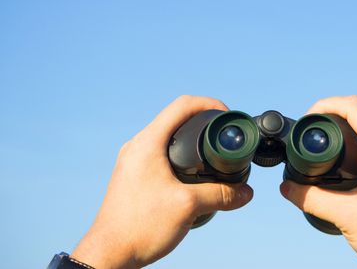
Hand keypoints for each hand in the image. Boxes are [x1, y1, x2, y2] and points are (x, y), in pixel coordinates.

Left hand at [72, 95, 253, 268]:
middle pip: (177, 120)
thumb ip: (221, 195)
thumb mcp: (188, 206)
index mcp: (148, 142)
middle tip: (223, 136)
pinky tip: (193, 175)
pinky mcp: (134, 175)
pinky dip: (181, 156)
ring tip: (212, 156)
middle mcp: (138, 145)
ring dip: (191, 141)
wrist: (109, 253)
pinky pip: (161, 154)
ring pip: (168, 138)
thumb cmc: (141, 226)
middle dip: (203, 123)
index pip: (182, 105)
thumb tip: (246, 192)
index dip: (209, 104)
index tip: (227, 115)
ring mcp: (134, 160)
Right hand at [280, 96, 356, 268]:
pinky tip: (340, 165)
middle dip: (331, 119)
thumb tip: (286, 188)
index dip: (327, 105)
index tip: (308, 117)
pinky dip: (354, 147)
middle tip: (309, 135)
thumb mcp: (346, 216)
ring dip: (343, 134)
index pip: (355, 107)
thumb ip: (311, 199)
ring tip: (321, 150)